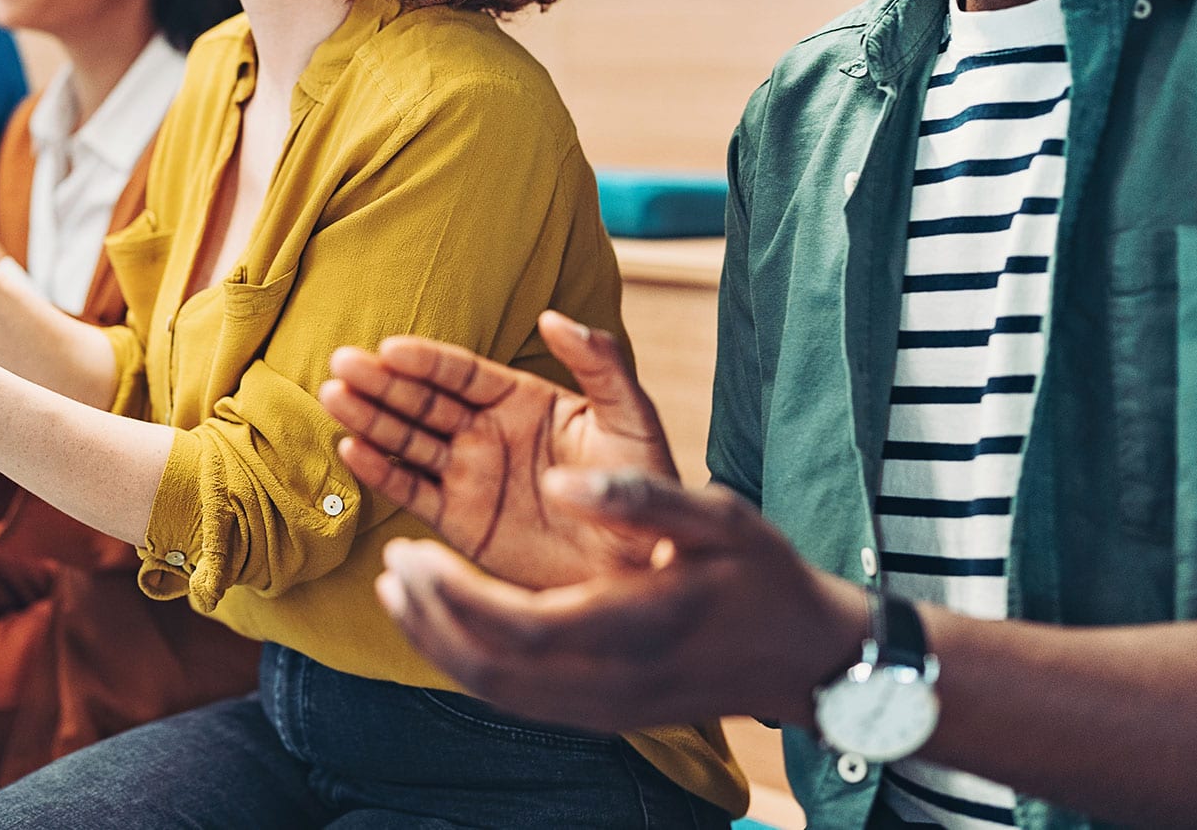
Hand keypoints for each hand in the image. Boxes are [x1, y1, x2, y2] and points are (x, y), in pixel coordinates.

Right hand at [320, 311, 677, 588]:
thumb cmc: (642, 485)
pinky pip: (411, 490)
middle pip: (423, 401)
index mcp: (522, 400)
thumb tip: (554, 315)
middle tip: (341, 364)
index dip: (425, 360)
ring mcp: (469, 474)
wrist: (641, 565)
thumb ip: (599, 363)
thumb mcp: (629, 417)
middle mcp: (487, 432)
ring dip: (370, 419)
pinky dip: (381, 472)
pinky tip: (352, 450)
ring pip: (408, 440)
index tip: (389, 349)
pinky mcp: (460, 520)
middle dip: (382, 383)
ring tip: (333, 399)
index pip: (461, 372)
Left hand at [375, 469, 868, 731]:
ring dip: (438, 643)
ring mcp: (603, 709)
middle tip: (391, 569)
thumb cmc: (763, 576)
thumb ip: (638, 498)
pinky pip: (515, 698)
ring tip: (400, 591)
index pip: (515, 627)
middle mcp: (609, 682)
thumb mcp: (718, 518)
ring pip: (495, 690)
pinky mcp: (600, 714)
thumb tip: (563, 482)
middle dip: (429, 618)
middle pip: (490, 668)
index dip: (451, 595)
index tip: (409, 551)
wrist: (806, 657)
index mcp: (632, 629)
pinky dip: (469, 663)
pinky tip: (447, 623)